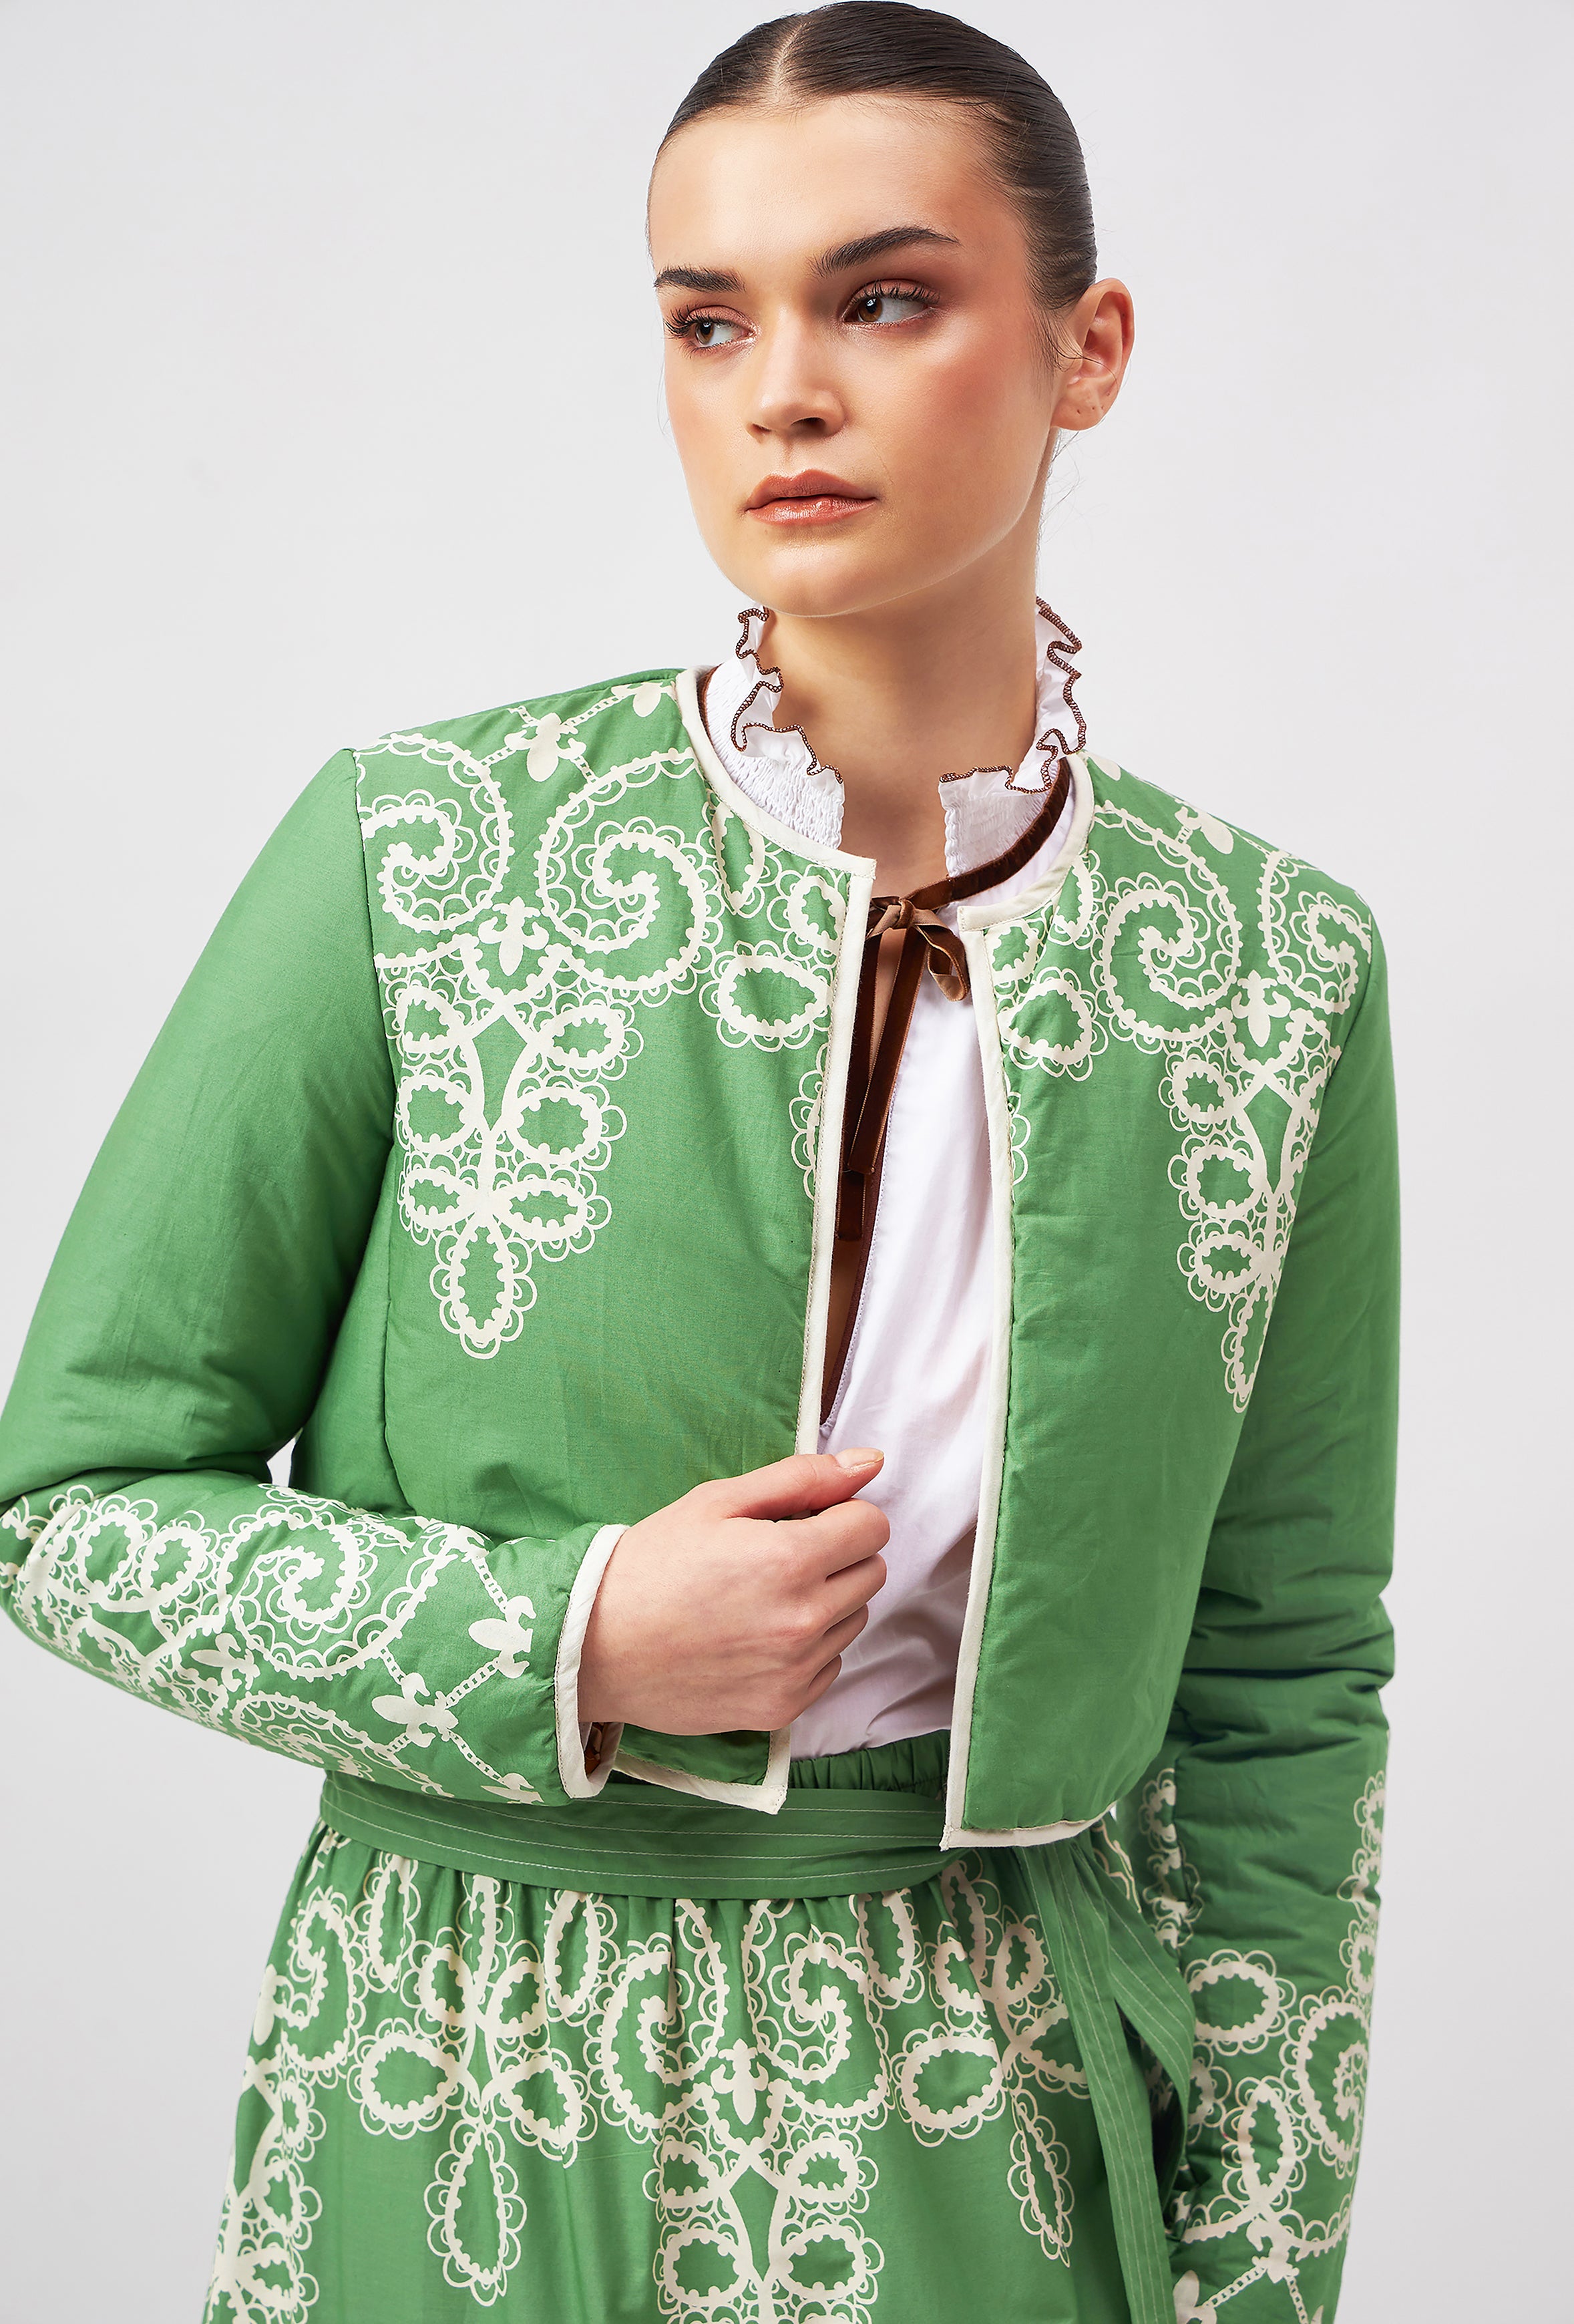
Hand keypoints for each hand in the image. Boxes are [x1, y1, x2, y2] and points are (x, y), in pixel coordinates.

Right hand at [577, 1449, 888, 1733]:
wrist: (595, 1647)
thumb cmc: (652, 1565)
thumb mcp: (718, 1502)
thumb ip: (802, 1478)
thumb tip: (871, 1462)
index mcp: (790, 1559)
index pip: (873, 1527)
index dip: (841, 1514)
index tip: (804, 1519)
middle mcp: (803, 1620)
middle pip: (872, 1572)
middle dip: (838, 1555)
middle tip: (778, 1555)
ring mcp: (795, 1670)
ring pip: (855, 1619)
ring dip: (826, 1601)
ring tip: (762, 1597)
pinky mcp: (783, 1708)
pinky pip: (831, 1665)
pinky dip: (808, 1647)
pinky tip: (757, 1635)